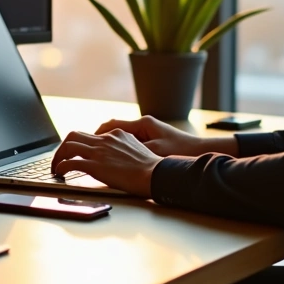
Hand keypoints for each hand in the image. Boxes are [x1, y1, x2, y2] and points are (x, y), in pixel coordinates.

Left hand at [51, 129, 162, 197]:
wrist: (155, 174)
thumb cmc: (150, 167)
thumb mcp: (138, 149)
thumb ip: (124, 148)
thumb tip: (117, 156)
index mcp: (116, 134)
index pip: (90, 134)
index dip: (79, 143)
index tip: (75, 152)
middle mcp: (105, 139)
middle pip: (74, 135)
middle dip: (63, 147)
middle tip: (60, 158)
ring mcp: (99, 152)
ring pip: (68, 145)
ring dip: (58, 156)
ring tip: (55, 167)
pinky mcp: (95, 166)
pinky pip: (70, 163)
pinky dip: (61, 167)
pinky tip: (60, 173)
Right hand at [95, 116, 238, 157]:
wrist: (197, 151)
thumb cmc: (178, 150)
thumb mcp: (153, 151)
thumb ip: (131, 150)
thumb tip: (111, 152)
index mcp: (142, 124)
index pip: (111, 125)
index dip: (96, 134)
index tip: (85, 143)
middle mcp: (143, 124)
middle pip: (113, 128)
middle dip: (98, 138)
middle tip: (86, 149)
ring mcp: (147, 131)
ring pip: (120, 135)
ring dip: (108, 143)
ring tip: (97, 155)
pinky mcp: (151, 139)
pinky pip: (129, 141)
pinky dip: (119, 147)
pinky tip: (115, 158)